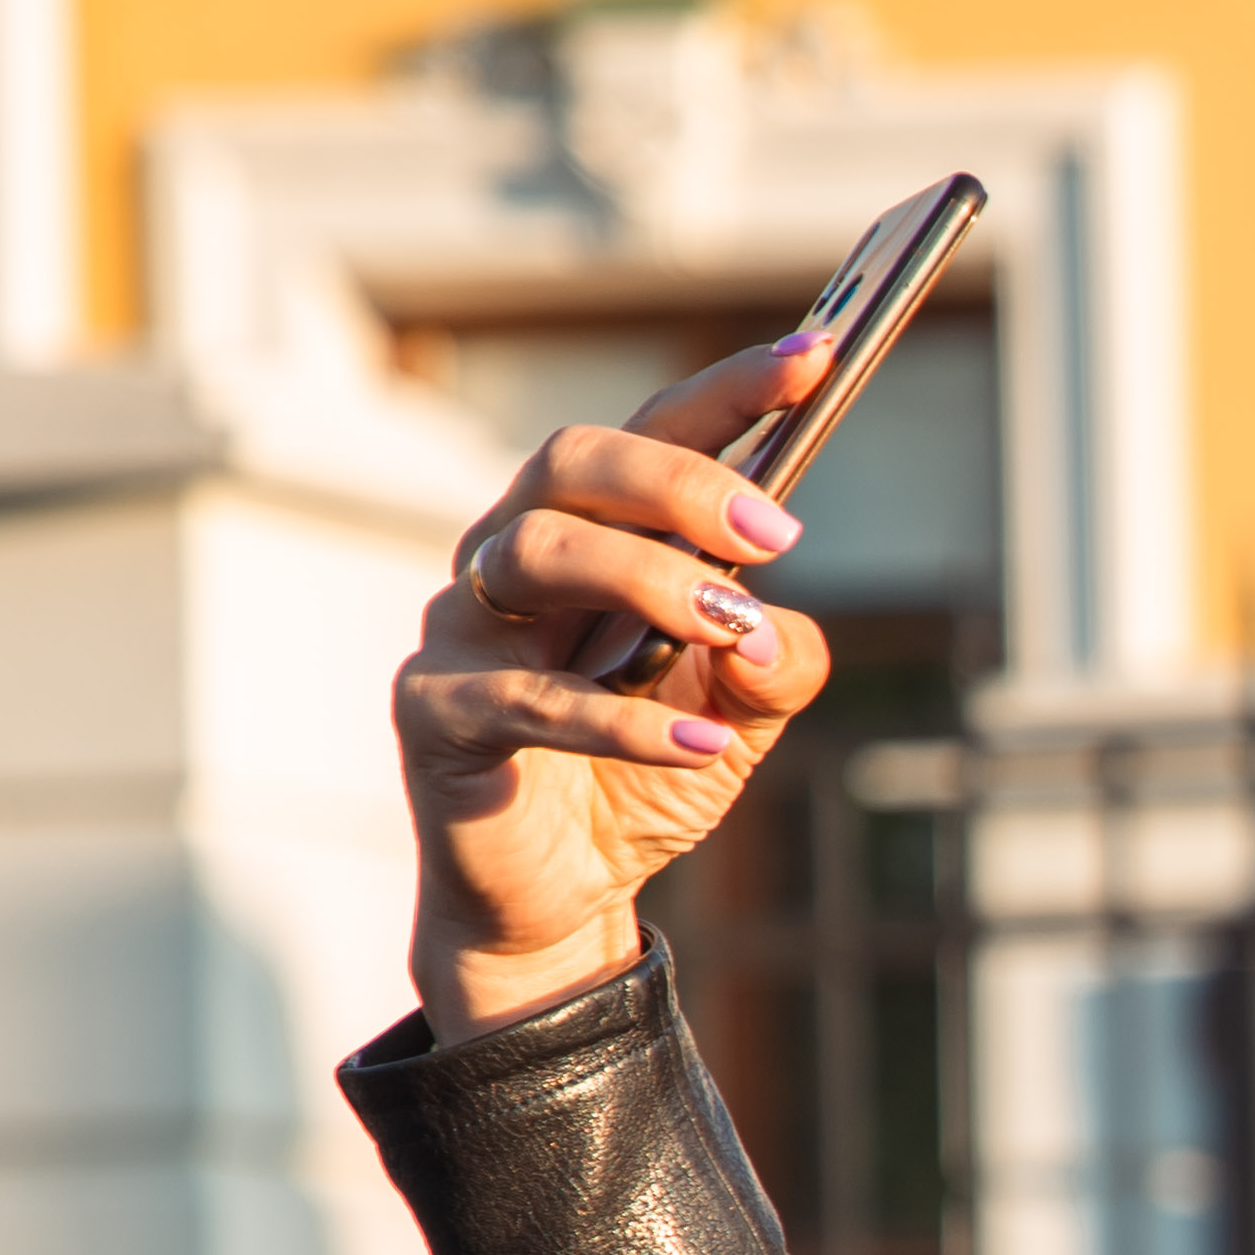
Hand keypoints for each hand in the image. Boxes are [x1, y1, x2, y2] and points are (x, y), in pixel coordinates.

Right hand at [390, 335, 844, 1043]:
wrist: (558, 898)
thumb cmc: (636, 779)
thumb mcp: (735, 715)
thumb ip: (774, 663)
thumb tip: (779, 628)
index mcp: (587, 534)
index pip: (650, 433)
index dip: (729, 391)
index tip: (816, 357)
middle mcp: (511, 558)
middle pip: (572, 463)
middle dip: (680, 483)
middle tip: (777, 539)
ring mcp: (461, 631)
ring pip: (536, 551)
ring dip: (649, 579)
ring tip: (731, 632)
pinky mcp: (437, 716)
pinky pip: (526, 699)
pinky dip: (624, 720)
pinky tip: (703, 742)